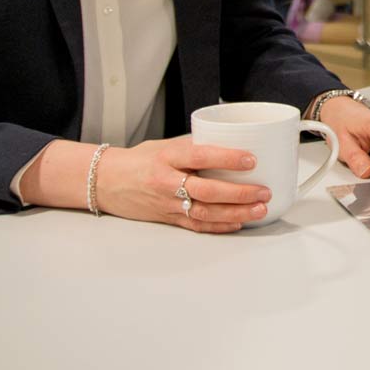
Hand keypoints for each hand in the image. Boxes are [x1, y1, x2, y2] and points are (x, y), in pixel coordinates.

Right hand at [95, 138, 271, 233]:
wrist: (106, 182)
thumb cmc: (139, 160)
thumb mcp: (165, 145)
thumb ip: (195, 145)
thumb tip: (231, 142)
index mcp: (167, 157)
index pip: (200, 156)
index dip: (227, 159)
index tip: (251, 159)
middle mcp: (166, 182)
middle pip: (206, 190)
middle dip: (239, 193)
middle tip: (263, 191)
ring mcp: (166, 204)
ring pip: (204, 212)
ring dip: (235, 213)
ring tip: (259, 209)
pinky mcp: (167, 219)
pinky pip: (195, 225)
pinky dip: (218, 226)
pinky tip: (238, 223)